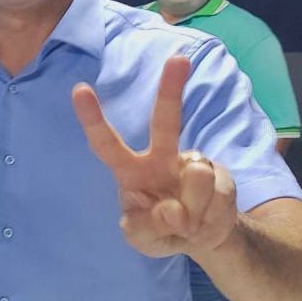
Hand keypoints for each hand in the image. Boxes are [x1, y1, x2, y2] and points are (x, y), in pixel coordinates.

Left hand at [71, 55, 237, 257]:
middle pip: (165, 121)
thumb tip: (172, 210)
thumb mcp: (142, 240)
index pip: (106, 144)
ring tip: (188, 222)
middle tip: (178, 59)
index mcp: (129, 171)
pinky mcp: (221, 174)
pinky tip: (206, 218)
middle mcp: (160, 157)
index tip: (80, 89)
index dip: (93, 119)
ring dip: (194, 211)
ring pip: (197, 175)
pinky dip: (211, 217)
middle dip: (171, 89)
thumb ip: (143, 230)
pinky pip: (219, 195)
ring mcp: (193, 163)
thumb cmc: (160, 230)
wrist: (202, 238)